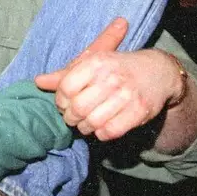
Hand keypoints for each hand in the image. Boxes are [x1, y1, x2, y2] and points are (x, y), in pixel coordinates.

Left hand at [35, 18, 185, 141]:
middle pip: (77, 108)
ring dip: (85, 128)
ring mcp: (127, 94)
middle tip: (73, 117)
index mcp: (97, 61)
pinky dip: (101, 134)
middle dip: (70, 117)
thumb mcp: (92, 63)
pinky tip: (102, 128)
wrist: (157, 72)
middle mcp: (111, 77)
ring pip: (92, 122)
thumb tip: (38, 82)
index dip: (60, 100)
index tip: (64, 103)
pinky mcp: (139, 111)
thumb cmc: (118, 67)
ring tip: (86, 123)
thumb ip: (65, 74)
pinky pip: (110, 132)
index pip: (65, 87)